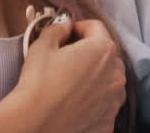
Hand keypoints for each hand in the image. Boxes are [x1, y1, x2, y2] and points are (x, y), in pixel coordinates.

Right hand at [11, 17, 125, 132]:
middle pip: (105, 54)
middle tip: (66, 60)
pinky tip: (75, 102)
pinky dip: (95, 101)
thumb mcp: (42, 46)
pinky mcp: (109, 120)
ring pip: (109, 79)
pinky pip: (105, 104)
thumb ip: (57, 29)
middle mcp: (116, 74)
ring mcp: (115, 99)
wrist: (33, 122)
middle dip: (88, 53)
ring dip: (95, 77)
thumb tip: (64, 26)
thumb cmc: (38, 84)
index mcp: (103, 50)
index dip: (78, 28)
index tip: (66, 34)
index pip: (95, 27)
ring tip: (71, 83)